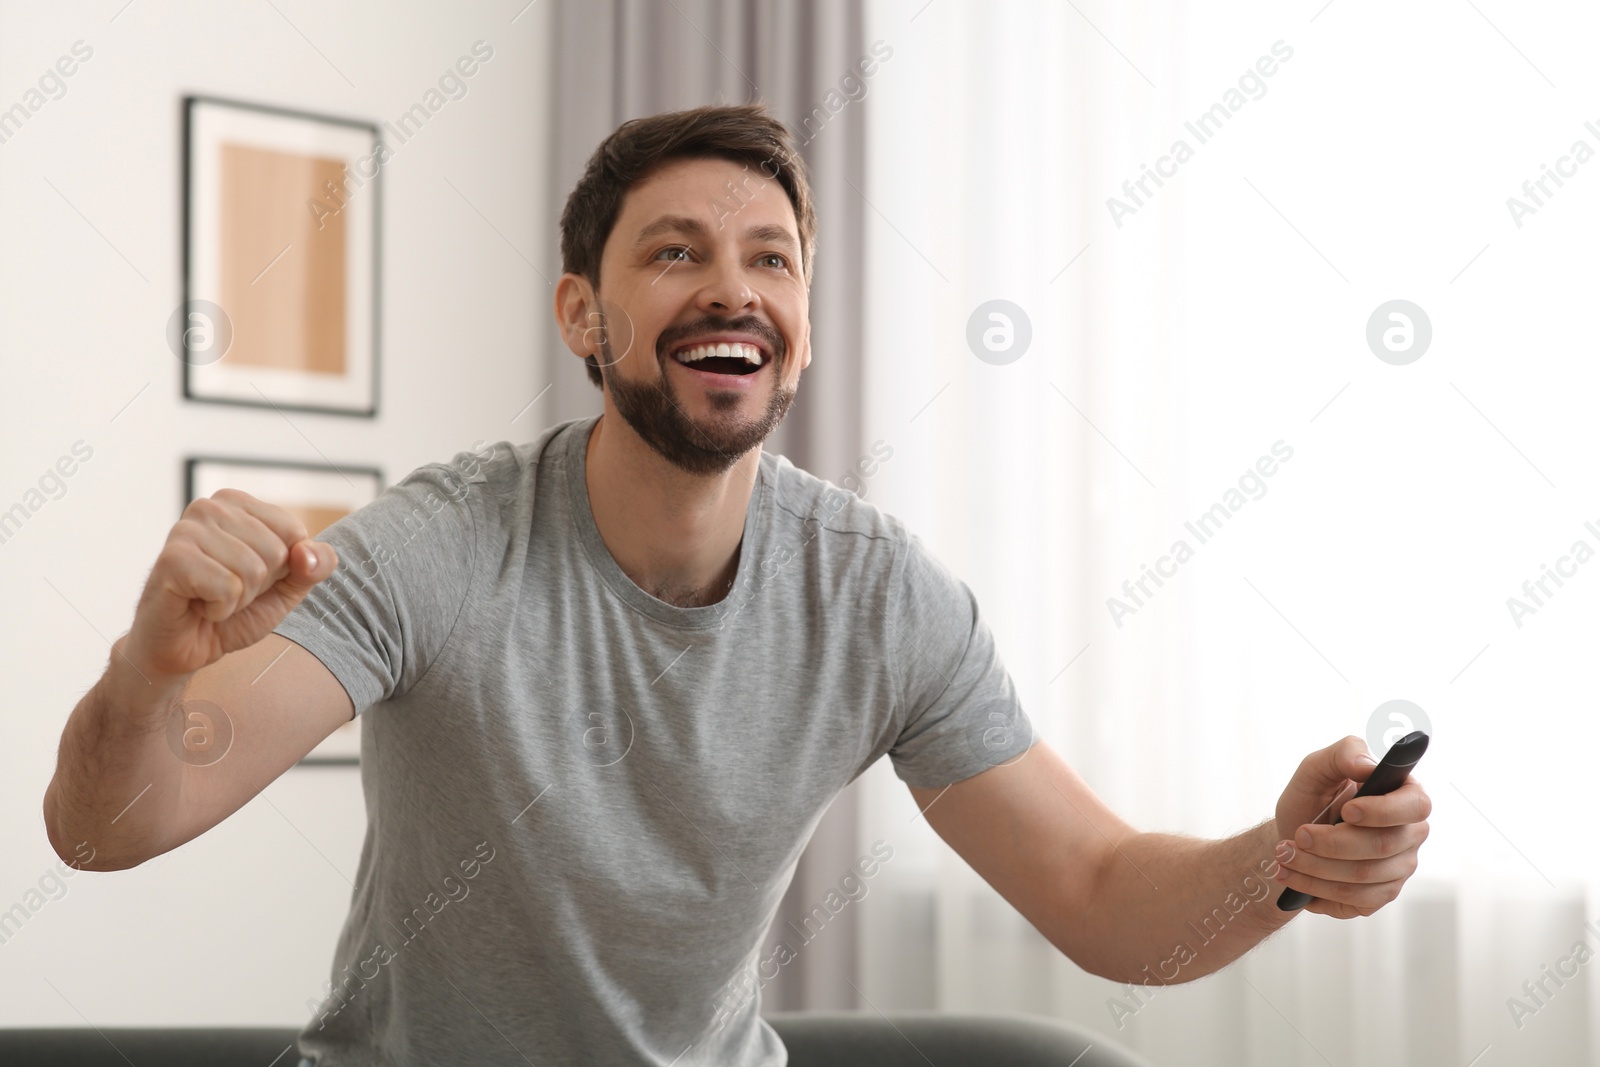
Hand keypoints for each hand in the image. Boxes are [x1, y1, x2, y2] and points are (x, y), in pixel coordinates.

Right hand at [124, 489, 337, 681]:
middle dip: (258, 585)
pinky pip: (227, 588)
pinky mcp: (172, 558)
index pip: (294, 531)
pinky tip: (197, 606)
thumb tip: (309, 552)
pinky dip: (219, 609)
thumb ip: (314, 566)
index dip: (282, 569)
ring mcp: (186, 529)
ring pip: (253, 570)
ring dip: (238, 599)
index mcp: (238, 504)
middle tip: (226, 591)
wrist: (184, 647)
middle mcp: (210, 507)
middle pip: (276, 552)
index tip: (250, 579)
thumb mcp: (287, 589)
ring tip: (210, 598)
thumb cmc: (232, 613)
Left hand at [1272, 736, 1430, 917]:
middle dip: (1332, 842)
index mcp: (1404, 795)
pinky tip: (1291, 876)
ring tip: (1283, 855)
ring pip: (1363, 876)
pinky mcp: (1381, 895)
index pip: (1416, 805)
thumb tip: (1367, 765)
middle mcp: (1410, 834)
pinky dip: (1315, 887)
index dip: (1382, 811)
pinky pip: (1355, 898)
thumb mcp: (1317, 768)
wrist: (1292, 837)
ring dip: (1315, 866)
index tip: (1346, 810)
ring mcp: (1399, 868)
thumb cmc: (1312, 798)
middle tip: (1298, 835)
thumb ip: (1343, 753)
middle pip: (1382, 845)